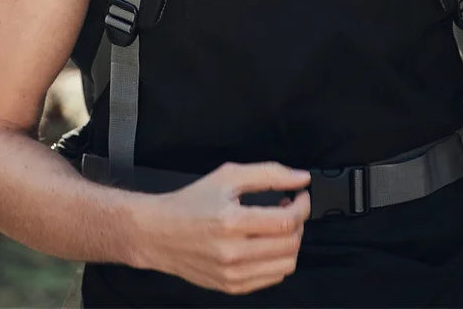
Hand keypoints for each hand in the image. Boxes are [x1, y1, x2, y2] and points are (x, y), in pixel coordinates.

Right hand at [134, 160, 310, 294]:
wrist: (160, 233)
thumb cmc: (192, 202)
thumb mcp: (228, 176)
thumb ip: (268, 174)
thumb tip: (301, 177)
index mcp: (231, 222)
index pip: (286, 221)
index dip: (302, 206)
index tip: (301, 195)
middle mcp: (233, 253)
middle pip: (290, 244)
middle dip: (298, 222)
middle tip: (289, 207)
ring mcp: (233, 274)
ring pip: (286, 265)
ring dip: (290, 242)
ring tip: (278, 226)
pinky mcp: (231, 287)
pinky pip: (271, 278)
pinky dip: (277, 259)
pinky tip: (266, 242)